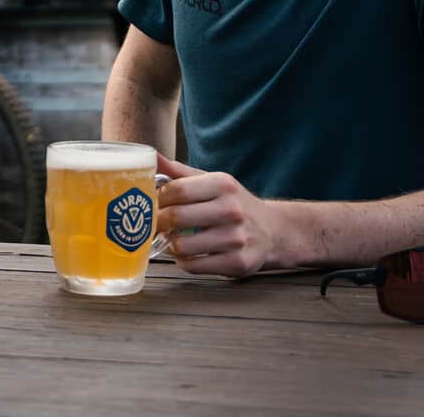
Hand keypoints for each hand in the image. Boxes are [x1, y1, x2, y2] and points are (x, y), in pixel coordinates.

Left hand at [154, 152, 280, 278]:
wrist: (272, 230)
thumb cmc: (233, 204)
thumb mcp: (211, 182)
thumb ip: (179, 172)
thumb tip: (151, 156)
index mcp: (223, 184)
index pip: (177, 190)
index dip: (157, 198)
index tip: (151, 204)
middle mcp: (231, 210)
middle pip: (176, 217)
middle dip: (158, 223)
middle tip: (154, 225)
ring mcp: (236, 238)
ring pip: (182, 246)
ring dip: (169, 245)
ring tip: (171, 239)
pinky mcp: (237, 263)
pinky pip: (194, 266)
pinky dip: (183, 262)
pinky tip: (187, 254)